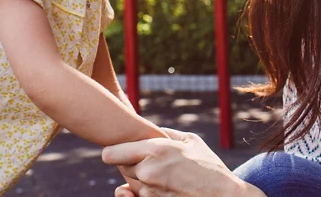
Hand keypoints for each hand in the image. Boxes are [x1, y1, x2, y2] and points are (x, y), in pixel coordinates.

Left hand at [103, 127, 259, 196]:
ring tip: (163, 174)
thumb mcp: (189, 140)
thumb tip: (147, 129)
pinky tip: (159, 187)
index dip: (113, 151)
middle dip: (131, 163)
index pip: (111, 154)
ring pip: (130, 184)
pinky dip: (143, 193)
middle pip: (121, 168)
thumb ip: (164, 133)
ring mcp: (150, 194)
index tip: (118, 150)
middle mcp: (147, 173)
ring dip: (139, 179)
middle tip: (150, 161)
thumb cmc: (209, 166)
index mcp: (155, 151)